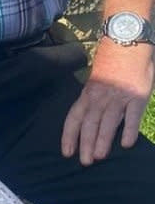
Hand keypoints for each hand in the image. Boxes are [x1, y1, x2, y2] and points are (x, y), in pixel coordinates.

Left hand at [61, 39, 153, 164]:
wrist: (126, 41)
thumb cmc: (111, 63)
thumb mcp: (95, 81)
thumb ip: (92, 99)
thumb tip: (87, 121)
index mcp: (88, 93)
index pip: (74, 117)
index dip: (69, 135)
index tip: (67, 153)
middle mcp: (100, 96)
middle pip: (90, 123)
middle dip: (86, 143)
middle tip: (85, 162)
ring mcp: (119, 97)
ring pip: (108, 122)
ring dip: (103, 140)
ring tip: (99, 157)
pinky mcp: (137, 96)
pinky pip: (132, 116)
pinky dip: (129, 130)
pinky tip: (126, 144)